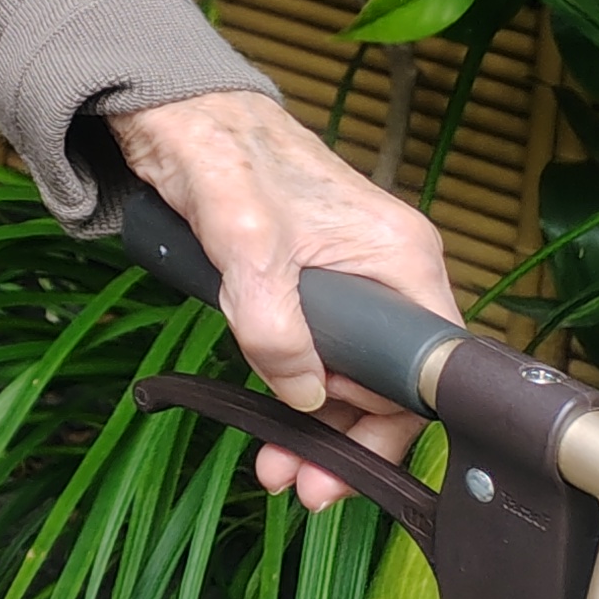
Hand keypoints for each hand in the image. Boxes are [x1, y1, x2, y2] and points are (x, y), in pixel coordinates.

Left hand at [111, 90, 458, 510]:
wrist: (173, 112)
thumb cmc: (220, 155)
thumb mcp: (247, 242)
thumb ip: (275, 322)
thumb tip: (304, 393)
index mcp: (401, 258)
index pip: (425, 368)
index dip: (390, 425)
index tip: (345, 467)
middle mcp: (388, 272)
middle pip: (390, 382)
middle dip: (347, 439)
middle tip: (303, 486)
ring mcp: (350, 279)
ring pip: (349, 373)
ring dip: (316, 424)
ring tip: (278, 466)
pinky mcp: (308, 282)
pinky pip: (315, 350)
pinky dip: (294, 388)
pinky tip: (270, 417)